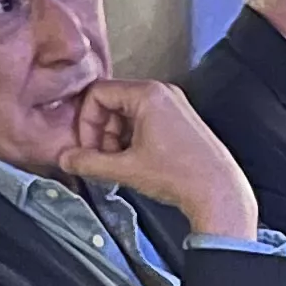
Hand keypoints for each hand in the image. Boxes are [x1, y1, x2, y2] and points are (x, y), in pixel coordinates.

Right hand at [59, 80, 257, 239]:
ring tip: (120, 163)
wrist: (219, 192)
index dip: (86, 121)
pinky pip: (145, 120)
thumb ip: (89, 162)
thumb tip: (66, 158)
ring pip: (128, 112)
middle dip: (102, 131)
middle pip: (112, 102)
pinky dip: (133, 139)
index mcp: (148, 94)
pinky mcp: (181, 120)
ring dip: (116, 137)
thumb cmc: (181, 176)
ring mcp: (174, 105)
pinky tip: (136, 162)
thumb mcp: (125, 169)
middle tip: (103, 158)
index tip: (88, 146)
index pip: (98, 93)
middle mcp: (162, 93)